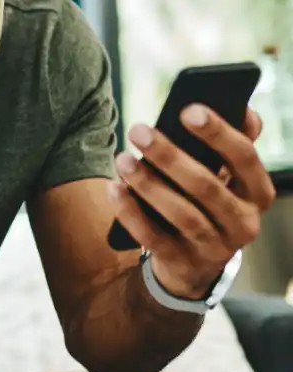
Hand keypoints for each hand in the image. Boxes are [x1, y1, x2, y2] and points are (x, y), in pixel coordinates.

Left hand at [109, 106, 276, 298]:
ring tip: (121, 158)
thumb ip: (235, 144)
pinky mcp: (183, 264)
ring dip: (148, 184)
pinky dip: (131, 212)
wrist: (194, 263)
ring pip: (181, 214)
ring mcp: (215, 248)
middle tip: (138, 129)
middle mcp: (244, 222)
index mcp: (258, 193)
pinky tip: (114, 188)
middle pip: (206, 186)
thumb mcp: (226, 176)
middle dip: (170, 156)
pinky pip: (153, 238)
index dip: (218, 134)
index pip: (245, 158)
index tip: (187, 110)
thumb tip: (244, 108)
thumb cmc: (207, 202)